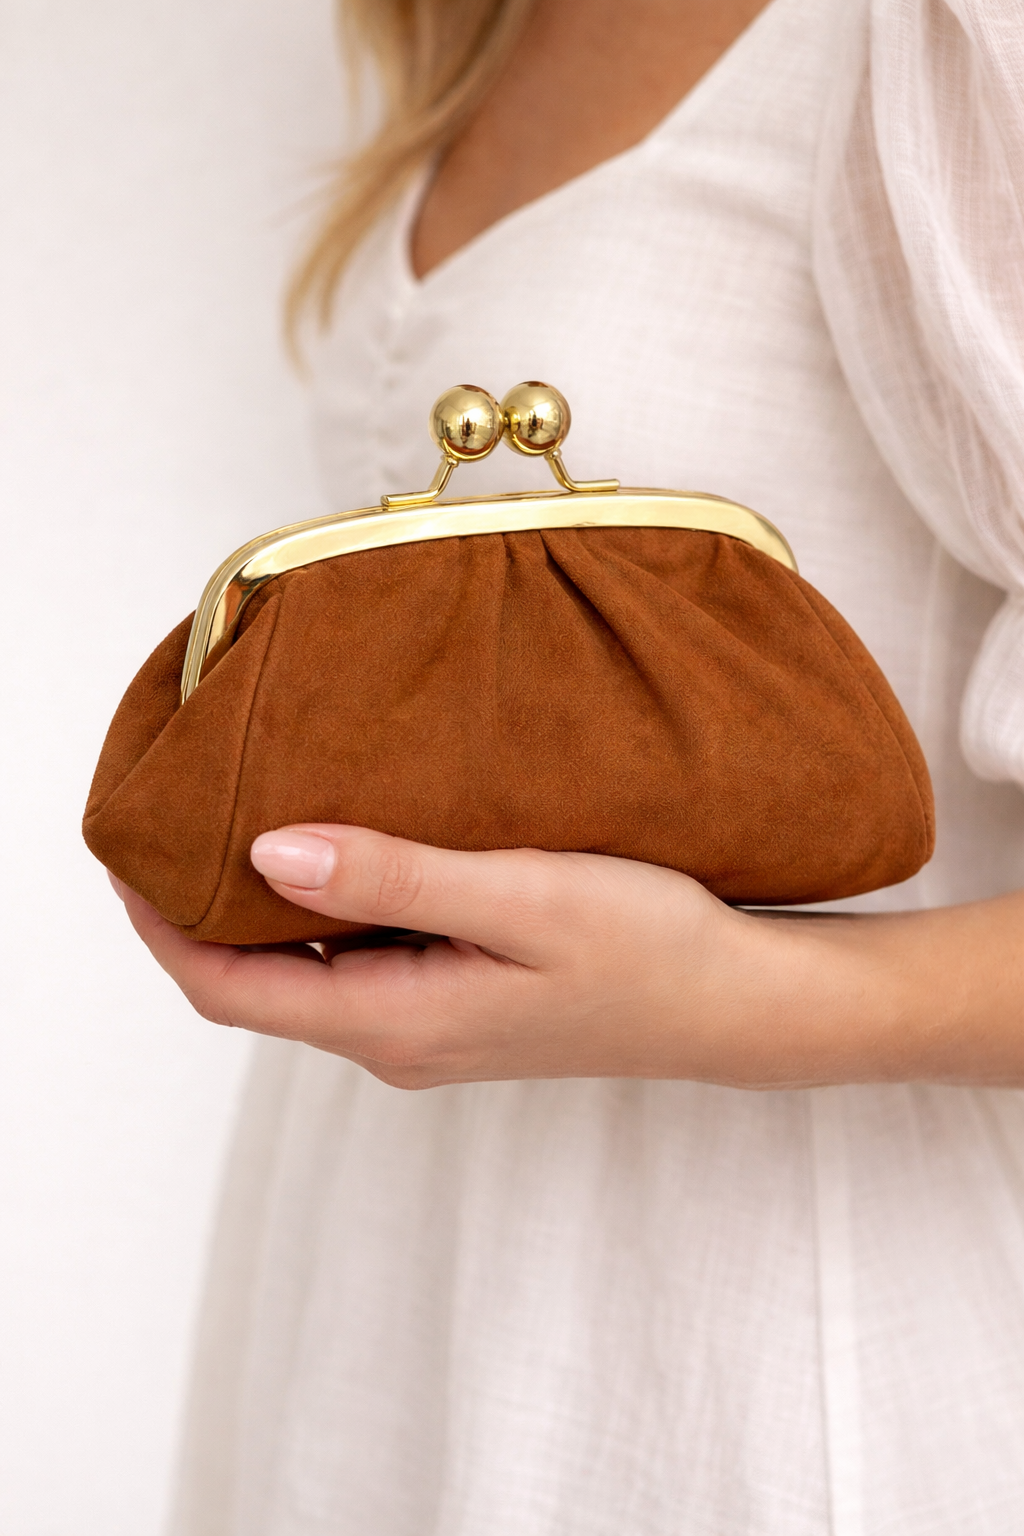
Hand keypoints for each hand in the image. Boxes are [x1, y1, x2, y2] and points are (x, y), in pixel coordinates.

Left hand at [112, 825, 1023, 1089]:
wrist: (739, 1004)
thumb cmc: (649, 947)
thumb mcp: (521, 897)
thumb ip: (393, 878)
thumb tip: (270, 851)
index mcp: (396, 1020)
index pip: (228, 987)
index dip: (159, 925)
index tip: (127, 849)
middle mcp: (398, 1038)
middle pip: (256, 985)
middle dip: (196, 911)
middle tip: (174, 819)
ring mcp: (431, 1029)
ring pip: (307, 972)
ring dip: (262, 908)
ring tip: (244, 815)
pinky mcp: (462, 1007)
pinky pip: (359, 963)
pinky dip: (325, 912)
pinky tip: (345, 849)